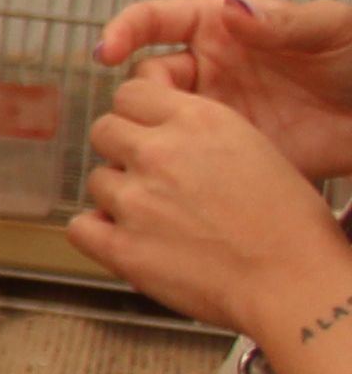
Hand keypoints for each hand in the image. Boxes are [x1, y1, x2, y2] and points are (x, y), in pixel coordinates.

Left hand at [73, 70, 351, 341]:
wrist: (294, 282)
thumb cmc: (289, 225)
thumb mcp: (254, 148)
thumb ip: (199, 132)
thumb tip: (163, 129)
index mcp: (198, 121)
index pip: (130, 92)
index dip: (136, 114)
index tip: (145, 130)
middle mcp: (160, 152)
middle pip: (104, 130)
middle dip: (122, 150)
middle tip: (150, 176)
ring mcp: (136, 199)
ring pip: (96, 180)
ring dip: (119, 195)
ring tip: (159, 217)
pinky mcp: (122, 246)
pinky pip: (80, 227)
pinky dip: (96, 232)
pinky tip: (124, 238)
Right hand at [95, 0, 351, 179]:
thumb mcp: (331, 29)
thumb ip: (284, 20)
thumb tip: (232, 9)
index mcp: (222, 28)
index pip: (154, 21)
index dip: (123, 31)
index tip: (106, 51)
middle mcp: (209, 69)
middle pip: (144, 78)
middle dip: (138, 95)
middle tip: (152, 114)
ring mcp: (215, 112)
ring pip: (156, 122)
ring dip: (150, 134)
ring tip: (167, 148)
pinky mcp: (228, 151)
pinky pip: (186, 158)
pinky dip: (174, 166)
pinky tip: (183, 172)